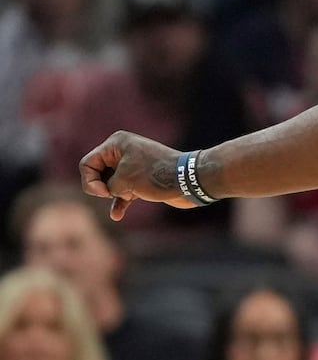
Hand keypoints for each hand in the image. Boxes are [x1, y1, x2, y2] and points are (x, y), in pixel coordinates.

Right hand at [79, 131, 195, 220]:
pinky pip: (124, 191)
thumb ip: (107, 185)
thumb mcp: (124, 181)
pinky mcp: (142, 180)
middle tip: (113, 194)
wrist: (189, 181)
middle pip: (97, 173)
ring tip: (124, 201)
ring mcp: (133, 166)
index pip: (87, 163)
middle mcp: (123, 151)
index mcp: (116, 144)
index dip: (90, 181)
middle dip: (102, 187)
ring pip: (111, 184)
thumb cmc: (156, 176)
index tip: (104, 192)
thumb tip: (110, 190)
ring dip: (112, 195)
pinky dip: (120, 202)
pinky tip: (116, 215)